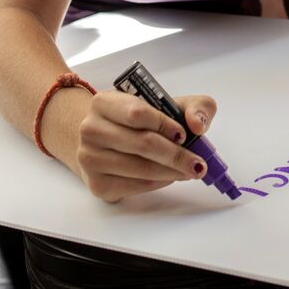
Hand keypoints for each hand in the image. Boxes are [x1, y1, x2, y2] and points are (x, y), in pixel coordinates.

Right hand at [74, 91, 217, 202]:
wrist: (105, 143)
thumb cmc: (139, 122)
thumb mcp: (167, 105)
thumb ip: (194, 106)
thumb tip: (198, 124)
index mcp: (104, 102)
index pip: (137, 113)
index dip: (165, 124)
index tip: (184, 135)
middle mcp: (90, 129)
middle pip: (142, 144)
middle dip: (176, 155)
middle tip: (198, 163)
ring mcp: (90, 158)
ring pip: (141, 168)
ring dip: (172, 172)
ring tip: (189, 170)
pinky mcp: (97, 184)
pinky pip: (136, 186)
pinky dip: (159, 182)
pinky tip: (169, 176)